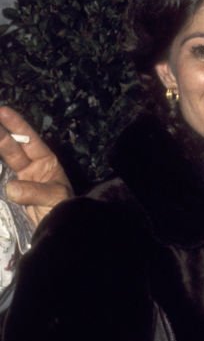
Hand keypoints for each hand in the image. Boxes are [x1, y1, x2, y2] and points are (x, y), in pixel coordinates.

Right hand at [0, 106, 71, 227]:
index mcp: (46, 162)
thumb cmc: (62, 209)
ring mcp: (18, 179)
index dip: (16, 125)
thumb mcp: (53, 198)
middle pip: (12, 147)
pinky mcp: (8, 192)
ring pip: (2, 160)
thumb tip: (10, 187)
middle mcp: (31, 167)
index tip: (2, 110)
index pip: (29, 140)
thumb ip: (34, 191)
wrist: (58, 230)